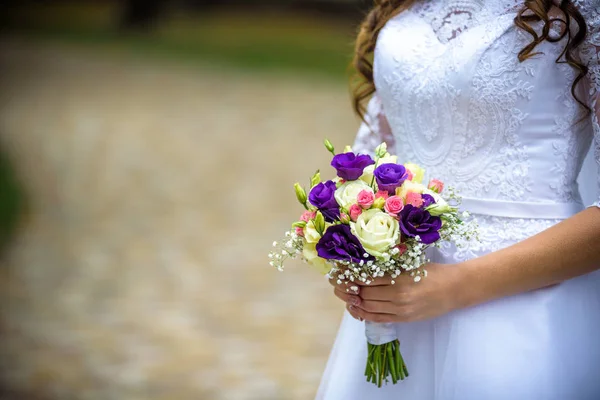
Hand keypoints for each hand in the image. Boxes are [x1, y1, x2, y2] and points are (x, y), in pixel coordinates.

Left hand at [329, 263, 465, 322]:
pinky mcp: (403, 319)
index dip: (350, 275)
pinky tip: (354, 308)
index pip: (366, 278)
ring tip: (342, 294)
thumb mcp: (409, 264)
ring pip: (368, 307)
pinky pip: (378, 318)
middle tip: (335, 282)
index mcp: (398, 277)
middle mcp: (397, 295)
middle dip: (347, 288)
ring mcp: (400, 309)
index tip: (339, 271)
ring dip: (352, 301)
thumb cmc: (432, 272)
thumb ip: (388, 267)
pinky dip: (363, 314)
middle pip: (364, 293)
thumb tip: (363, 266)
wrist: (454, 289)